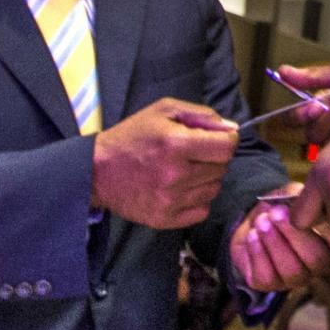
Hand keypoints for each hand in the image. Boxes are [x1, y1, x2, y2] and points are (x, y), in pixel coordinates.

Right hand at [92, 98, 236, 230]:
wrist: (97, 171)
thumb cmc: (132, 136)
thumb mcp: (164, 110)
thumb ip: (201, 115)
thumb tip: (232, 128)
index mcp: (176, 143)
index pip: (227, 147)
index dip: (226, 140)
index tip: (215, 139)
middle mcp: (176, 174)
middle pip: (222, 168)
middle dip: (213, 158)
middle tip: (192, 154)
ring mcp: (170, 200)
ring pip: (214, 188)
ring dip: (206, 178)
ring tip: (184, 170)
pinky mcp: (165, 218)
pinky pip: (202, 210)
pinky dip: (197, 199)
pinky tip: (180, 188)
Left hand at [229, 183, 329, 293]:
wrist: (253, 221)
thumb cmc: (281, 207)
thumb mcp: (293, 195)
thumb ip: (302, 198)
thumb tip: (300, 205)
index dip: (326, 227)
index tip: (306, 207)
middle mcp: (318, 264)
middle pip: (316, 259)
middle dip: (294, 235)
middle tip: (276, 213)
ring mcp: (295, 277)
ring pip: (292, 271)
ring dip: (274, 243)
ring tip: (261, 222)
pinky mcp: (270, 285)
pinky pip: (267, 277)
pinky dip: (257, 253)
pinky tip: (252, 235)